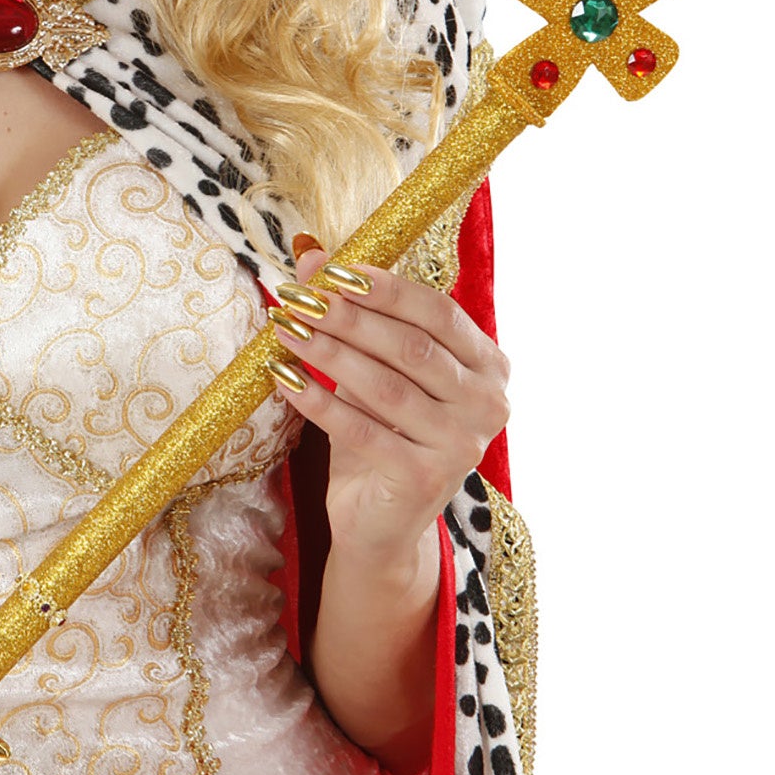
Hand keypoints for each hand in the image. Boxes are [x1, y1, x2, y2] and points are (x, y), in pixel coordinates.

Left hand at [271, 240, 510, 564]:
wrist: (382, 521)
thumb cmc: (383, 431)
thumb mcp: (371, 366)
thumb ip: (352, 310)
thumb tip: (310, 253)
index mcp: (489, 366)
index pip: (439, 312)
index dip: (386, 288)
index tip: (334, 272)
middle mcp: (489, 405)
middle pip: (411, 347)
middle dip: (348, 318)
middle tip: (298, 298)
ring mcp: (462, 446)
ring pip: (385, 387)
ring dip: (328, 353)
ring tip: (284, 328)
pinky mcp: (425, 480)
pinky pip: (363, 431)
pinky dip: (319, 402)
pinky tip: (285, 379)